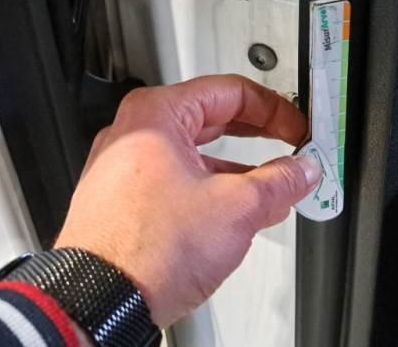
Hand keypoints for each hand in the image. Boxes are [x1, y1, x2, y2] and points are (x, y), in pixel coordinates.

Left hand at [54, 74, 318, 327]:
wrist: (97, 304)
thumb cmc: (143, 250)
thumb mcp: (236, 208)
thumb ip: (279, 182)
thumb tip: (301, 170)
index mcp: (157, 114)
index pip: (232, 92)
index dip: (276, 110)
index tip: (297, 130)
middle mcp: (133, 134)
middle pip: (212, 119)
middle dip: (259, 137)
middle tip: (289, 147)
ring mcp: (124, 168)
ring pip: (196, 153)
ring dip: (238, 168)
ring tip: (271, 187)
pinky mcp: (123, 200)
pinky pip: (177, 180)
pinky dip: (211, 189)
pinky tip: (234, 212)